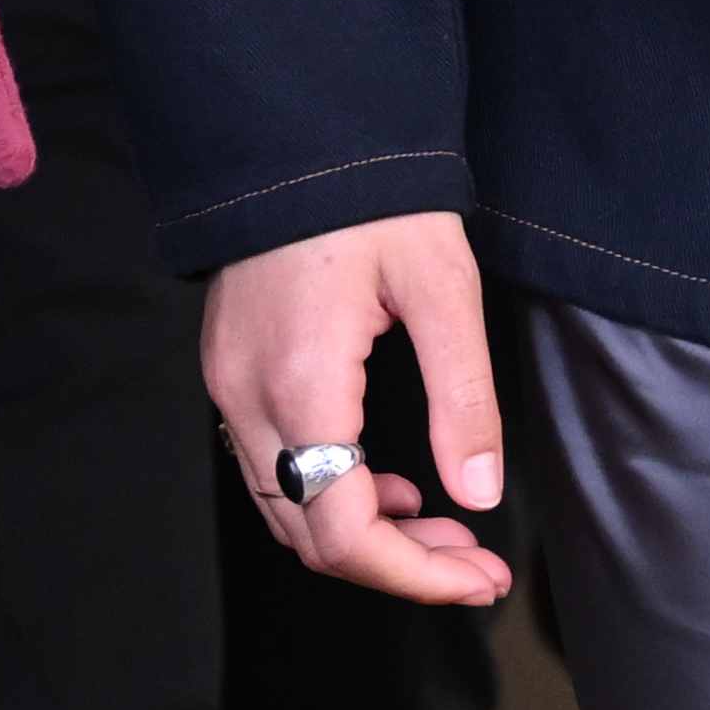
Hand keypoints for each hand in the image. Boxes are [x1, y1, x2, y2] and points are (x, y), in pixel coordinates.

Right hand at [201, 213, 514, 610]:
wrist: (299, 130)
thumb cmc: (374, 195)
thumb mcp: (442, 287)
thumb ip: (464, 397)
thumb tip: (478, 493)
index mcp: (301, 385)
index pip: (344, 535)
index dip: (416, 578)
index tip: (480, 579)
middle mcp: (248, 395)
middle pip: (310, 537)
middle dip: (399, 565)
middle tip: (477, 565)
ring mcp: (229, 382)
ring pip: (287, 509)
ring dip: (364, 535)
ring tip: (444, 530)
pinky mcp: (230, 365)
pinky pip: (272, 466)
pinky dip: (329, 494)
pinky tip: (386, 483)